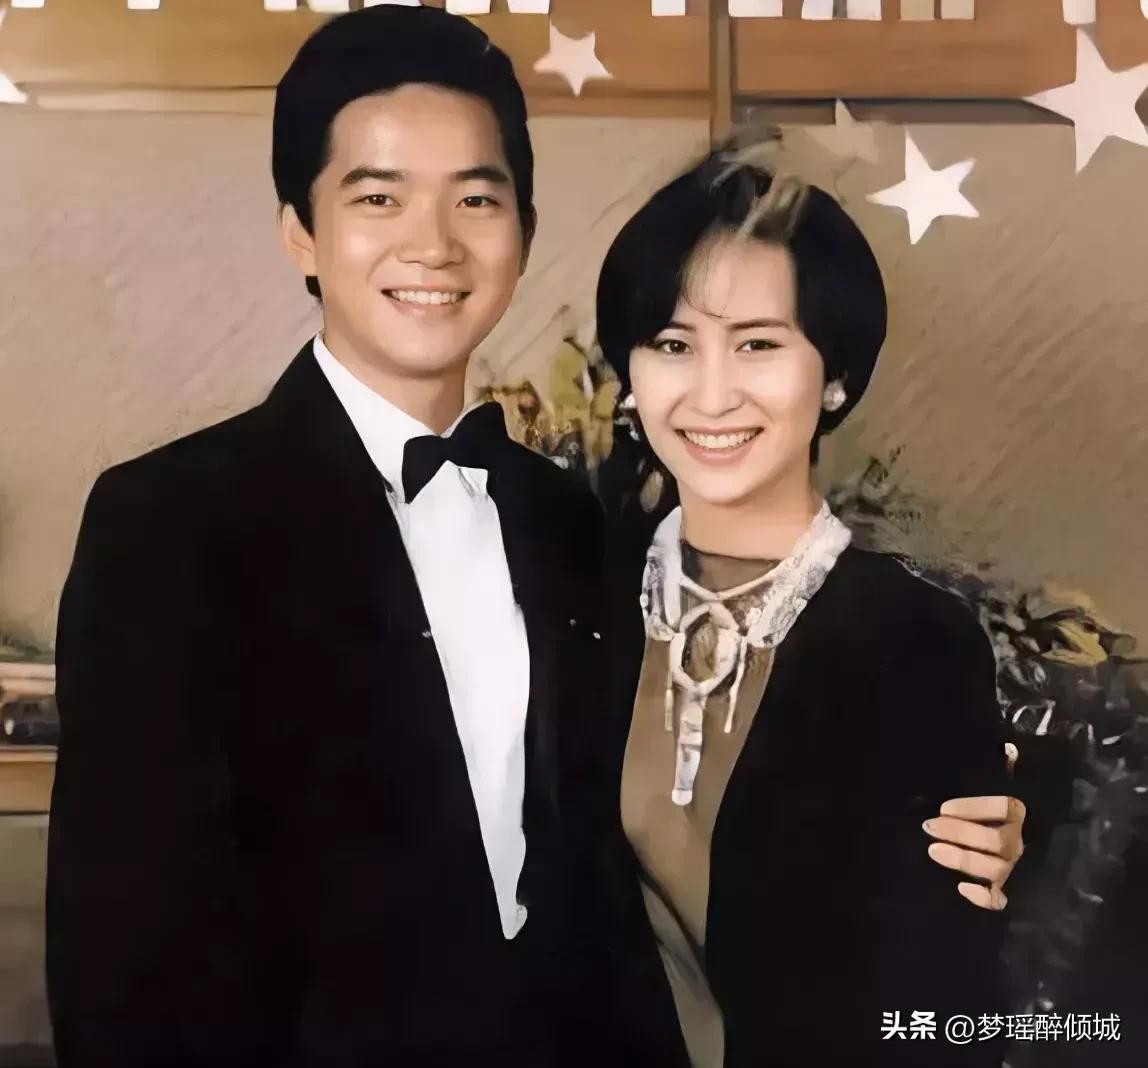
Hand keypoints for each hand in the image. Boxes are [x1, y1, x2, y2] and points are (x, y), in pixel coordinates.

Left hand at [924, 744, 1024, 910]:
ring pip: (995, 868)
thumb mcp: (994, 784)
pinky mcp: (1005, 892)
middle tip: (930, 827)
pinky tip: (962, 887)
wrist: (1009, 847)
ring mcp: (1013, 868)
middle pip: (996, 841)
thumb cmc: (990, 811)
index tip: (944, 807)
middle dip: (960, 833)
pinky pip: (999, 900)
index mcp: (1019, 813)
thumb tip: (1009, 749)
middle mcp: (1019, 841)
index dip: (973, 807)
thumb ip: (1003, 767)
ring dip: (963, 859)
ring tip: (933, 850)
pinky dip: (983, 897)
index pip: (1004, 808)